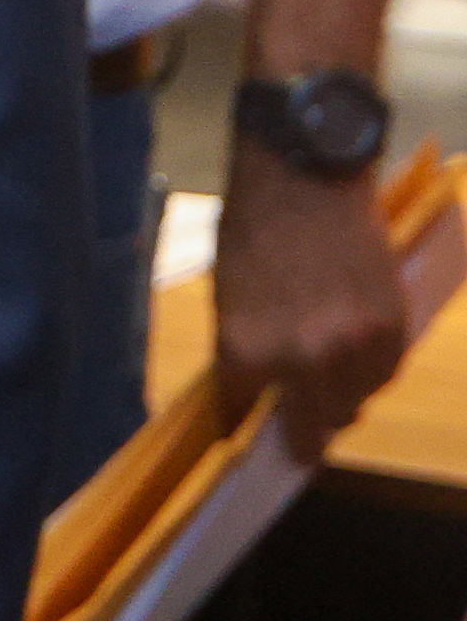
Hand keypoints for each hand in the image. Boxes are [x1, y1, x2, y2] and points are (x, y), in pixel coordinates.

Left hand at [217, 140, 411, 450]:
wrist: (305, 180)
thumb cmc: (254, 230)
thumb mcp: (227, 297)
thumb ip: (241, 350)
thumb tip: (253, 390)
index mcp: (245, 349)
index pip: (242, 411)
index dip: (241, 424)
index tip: (242, 436)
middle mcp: (301, 357)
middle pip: (310, 426)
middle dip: (301, 435)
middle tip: (301, 441)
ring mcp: (352, 345)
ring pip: (353, 405)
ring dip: (341, 403)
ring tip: (330, 391)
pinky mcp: (392, 327)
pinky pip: (386, 374)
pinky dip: (371, 375)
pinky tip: (357, 363)